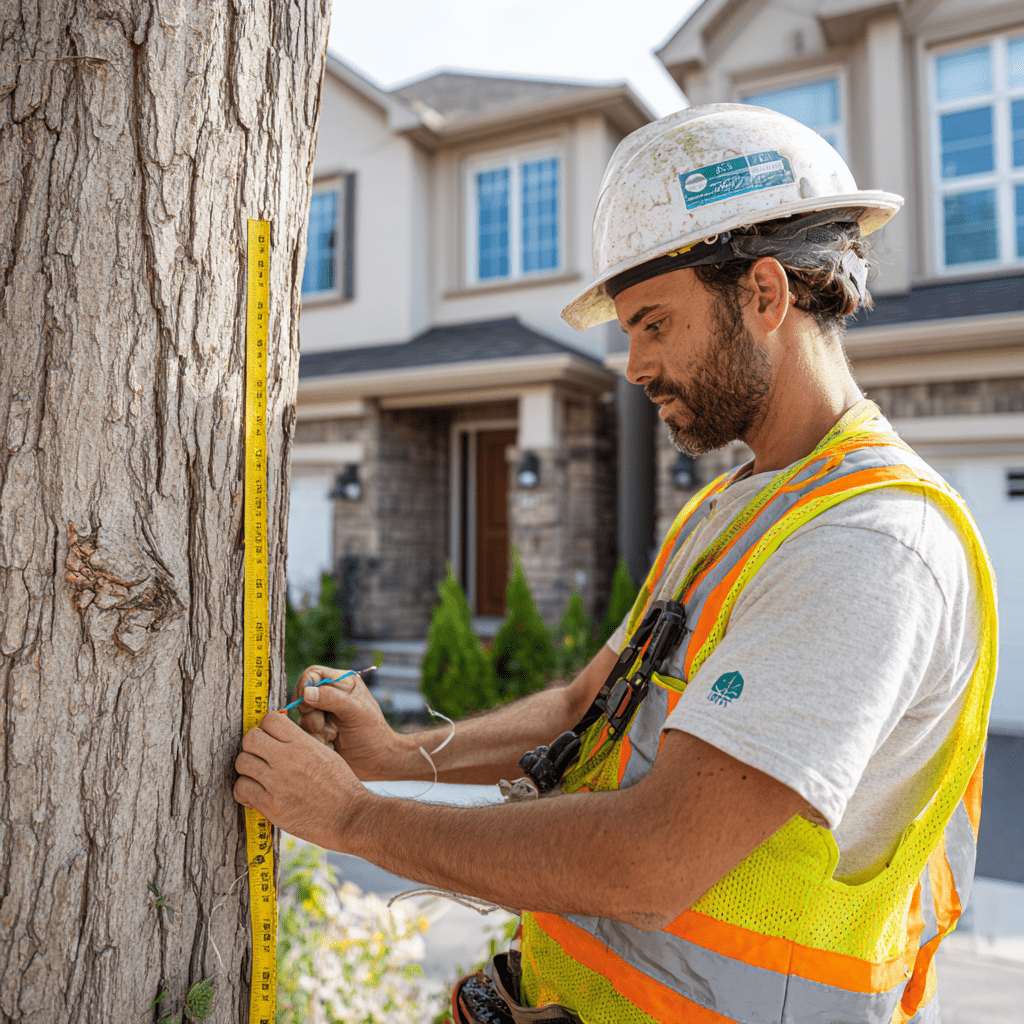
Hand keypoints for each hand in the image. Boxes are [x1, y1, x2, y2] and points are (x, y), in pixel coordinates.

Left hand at [233, 710, 368, 850]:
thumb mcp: (325, 753)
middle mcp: (288, 760)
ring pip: (242, 762)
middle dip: (252, 745)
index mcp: (303, 744)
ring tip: (257, 775)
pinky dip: (244, 790)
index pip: (270, 719)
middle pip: (250, 738)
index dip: (267, 727)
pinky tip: (255, 793)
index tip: (270, 737)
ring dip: (247, 768)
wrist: (350, 816)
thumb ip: (301, 742)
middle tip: (260, 755)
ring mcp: (277, 783)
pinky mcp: (271, 806)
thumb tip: (280, 734)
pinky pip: (241, 789)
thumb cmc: (341, 785)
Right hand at [295, 665, 403, 779]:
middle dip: (311, 713)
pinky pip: (304, 734)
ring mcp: (322, 715)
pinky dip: (316, 740)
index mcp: (342, 683)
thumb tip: (306, 692)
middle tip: (323, 724)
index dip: (305, 686)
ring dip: (315, 730)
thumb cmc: (372, 733)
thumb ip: (332, 699)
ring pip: (302, 717)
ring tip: (334, 736)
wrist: (376, 762)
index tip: (308, 702)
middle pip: (302, 697)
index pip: (312, 674)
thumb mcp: (356, 712)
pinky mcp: (317, 732)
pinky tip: (331, 745)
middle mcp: (330, 696)